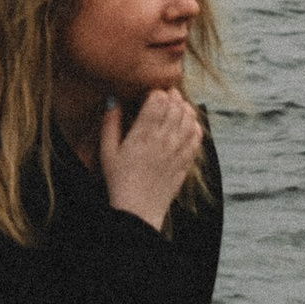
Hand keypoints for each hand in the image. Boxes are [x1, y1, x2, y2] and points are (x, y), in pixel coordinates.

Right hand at [96, 88, 203, 230]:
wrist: (137, 212)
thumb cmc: (120, 182)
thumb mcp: (107, 152)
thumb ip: (110, 124)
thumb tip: (113, 101)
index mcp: (143, 135)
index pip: (159, 99)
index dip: (157, 91)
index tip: (150, 93)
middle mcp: (163, 141)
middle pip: (177, 105)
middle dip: (172, 95)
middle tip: (165, 95)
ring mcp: (177, 152)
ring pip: (190, 119)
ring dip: (185, 108)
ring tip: (177, 107)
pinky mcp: (186, 163)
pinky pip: (197, 138)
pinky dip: (195, 126)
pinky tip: (187, 125)